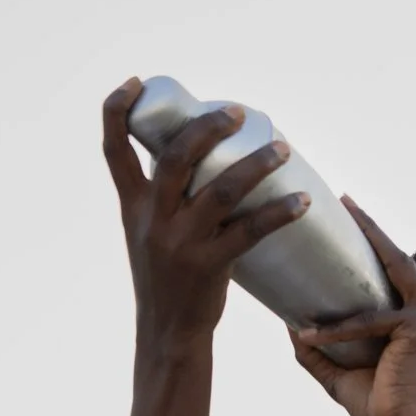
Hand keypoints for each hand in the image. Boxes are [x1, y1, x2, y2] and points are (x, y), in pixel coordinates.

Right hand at [102, 78, 309, 350]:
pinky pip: (250, 232)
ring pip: (220, 190)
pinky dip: (279, 213)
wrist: (168, 333)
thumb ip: (166, 198)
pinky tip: (301, 202)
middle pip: (175, 158)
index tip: (136, 82)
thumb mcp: (149, 234)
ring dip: (255, 165)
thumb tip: (201, 156)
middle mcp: (152, 219)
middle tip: (237, 113)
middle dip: (207, 128)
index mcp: (132, 206)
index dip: (117, 110)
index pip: (114, 149)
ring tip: (282, 149)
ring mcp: (180, 243)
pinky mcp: (209, 266)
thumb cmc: (166, 277)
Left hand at [291, 202, 415, 415]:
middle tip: (346, 202)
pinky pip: (371, 320)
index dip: (374, 249)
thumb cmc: (378, 409)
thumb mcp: (339, 372)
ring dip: (371, 240)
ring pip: (396, 270)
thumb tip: (288, 322)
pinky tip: (308, 331)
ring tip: (343, 218)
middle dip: (373, 230)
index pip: (395, 278)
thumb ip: (318, 348)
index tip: (349, 222)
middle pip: (400, 261)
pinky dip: (338, 329)